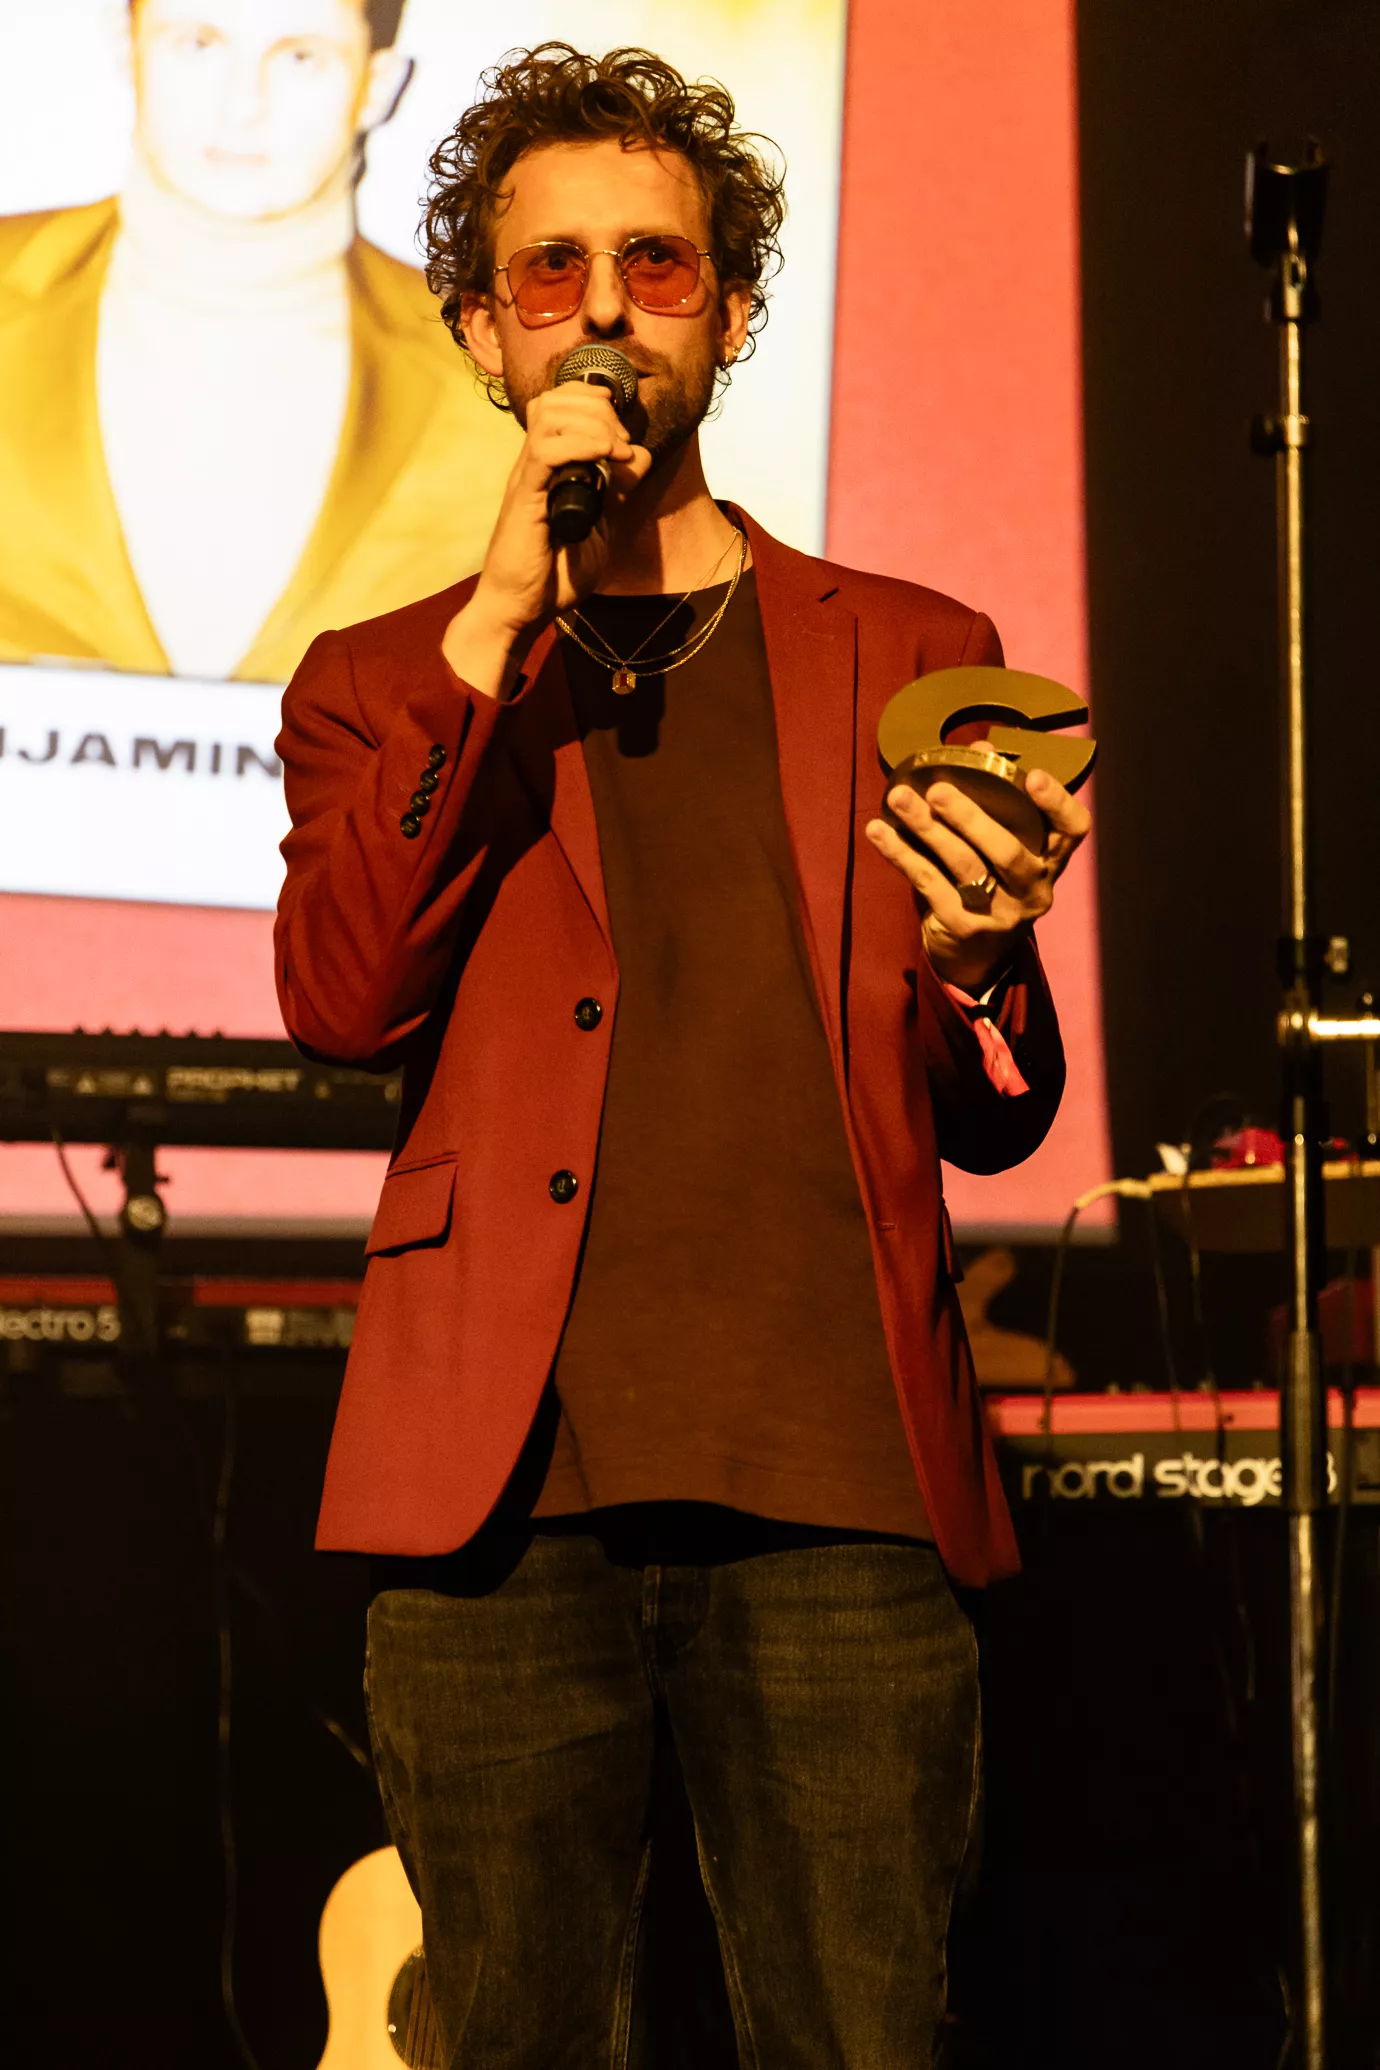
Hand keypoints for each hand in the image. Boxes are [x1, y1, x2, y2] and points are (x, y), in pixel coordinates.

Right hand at [442, 383, 652, 696]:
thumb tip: (640, 456)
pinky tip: (606, 457)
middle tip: (624, 442)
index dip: (594, 402)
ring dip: (592, 421)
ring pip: (549, 415)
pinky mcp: (525, 499)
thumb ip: (617, 492)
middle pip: (555, 400)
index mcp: (548, 468)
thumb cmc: (552, 577)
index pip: (559, 405)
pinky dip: (581, 444)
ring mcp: (526, 479)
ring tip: (617, 449)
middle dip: (598, 408)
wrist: (520, 612)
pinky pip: (546, 452)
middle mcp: (533, 466)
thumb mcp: (601, 528)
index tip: (623, 430)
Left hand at [865, 766, 1090, 992]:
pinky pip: (929, 883)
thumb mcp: (999, 844)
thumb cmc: (989, 881)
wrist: (973, 956)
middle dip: (971, 817)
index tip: (1032, 776)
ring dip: (928, 829)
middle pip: (1008, 851)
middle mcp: (1033, 889)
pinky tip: (878, 831)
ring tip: (899, 799)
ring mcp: (1001, 914)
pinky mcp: (965, 927)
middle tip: (938, 789)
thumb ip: (994, 798)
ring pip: (964, 866)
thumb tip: (981, 746)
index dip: (1058, 802)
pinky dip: (901, 854)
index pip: (1073, 830)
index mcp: (1050, 861)